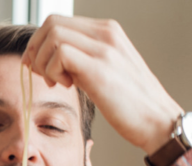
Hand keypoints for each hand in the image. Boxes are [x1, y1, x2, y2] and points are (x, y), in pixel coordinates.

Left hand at [23, 15, 182, 154]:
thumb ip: (78, 59)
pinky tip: (67, 86)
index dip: (39, 44)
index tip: (38, 67)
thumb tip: (47, 58)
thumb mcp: (99, 71)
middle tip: (43, 76)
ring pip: (53, 35)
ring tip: (57, 83)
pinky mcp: (100, 67)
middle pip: (51, 23)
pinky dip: (53, 71)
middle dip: (36, 51)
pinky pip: (60, 54)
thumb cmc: (127, 101)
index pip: (58, 22)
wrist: (155, 119)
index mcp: (106, 31)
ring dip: (44, 62)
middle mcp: (106, 32)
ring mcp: (104, 47)